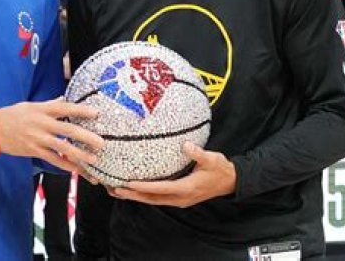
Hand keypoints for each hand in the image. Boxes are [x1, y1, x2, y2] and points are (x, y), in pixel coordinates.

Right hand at [0, 98, 103, 176]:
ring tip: (93, 159)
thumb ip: (49, 104)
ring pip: (63, 147)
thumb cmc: (13, 114)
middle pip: (68, 129)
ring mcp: (38, 139)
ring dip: (79, 154)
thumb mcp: (31, 105)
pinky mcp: (34, 151)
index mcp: (42, 109)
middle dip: (86, 136)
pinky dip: (65, 165)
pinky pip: (53, 159)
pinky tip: (76, 169)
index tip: (96, 113)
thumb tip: (64, 99)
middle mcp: (42, 124)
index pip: (65, 108)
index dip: (81, 110)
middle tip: (101, 142)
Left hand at [109, 142, 235, 207]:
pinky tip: (134, 190)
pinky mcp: (178, 197)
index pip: (161, 189)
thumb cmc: (220, 169)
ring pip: (153, 200)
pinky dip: (144, 195)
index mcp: (186, 189)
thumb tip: (186, 145)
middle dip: (132, 195)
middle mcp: (180, 198)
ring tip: (116, 191)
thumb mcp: (212, 159)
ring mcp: (179, 199)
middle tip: (114, 189)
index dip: (144, 187)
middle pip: (152, 199)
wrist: (231, 182)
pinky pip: (157, 198)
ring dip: (135, 197)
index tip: (129, 184)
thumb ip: (198, 153)